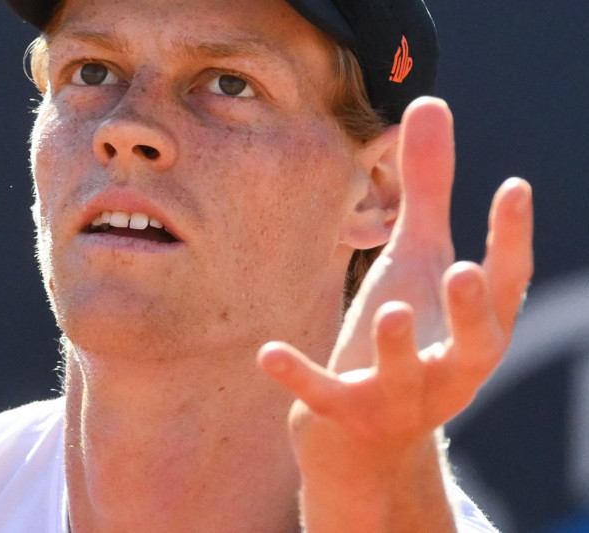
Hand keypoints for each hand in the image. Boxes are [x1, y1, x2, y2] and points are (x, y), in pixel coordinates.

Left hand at [257, 97, 532, 470]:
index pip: (506, 286)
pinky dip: (299, 376)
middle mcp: (447, 369)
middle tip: (459, 270)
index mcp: (472, 330)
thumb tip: (431, 101)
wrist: (367, 433)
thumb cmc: (404, 329)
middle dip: (468, 313)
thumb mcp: (416, 262)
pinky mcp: (344, 415)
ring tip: (387, 309)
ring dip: (397, 346)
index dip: (512, 241)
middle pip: (474, 346)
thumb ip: (427, 189)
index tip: (512, 188)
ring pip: (403, 376)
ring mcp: (398, 398)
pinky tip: (267, 351)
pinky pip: (323, 397)